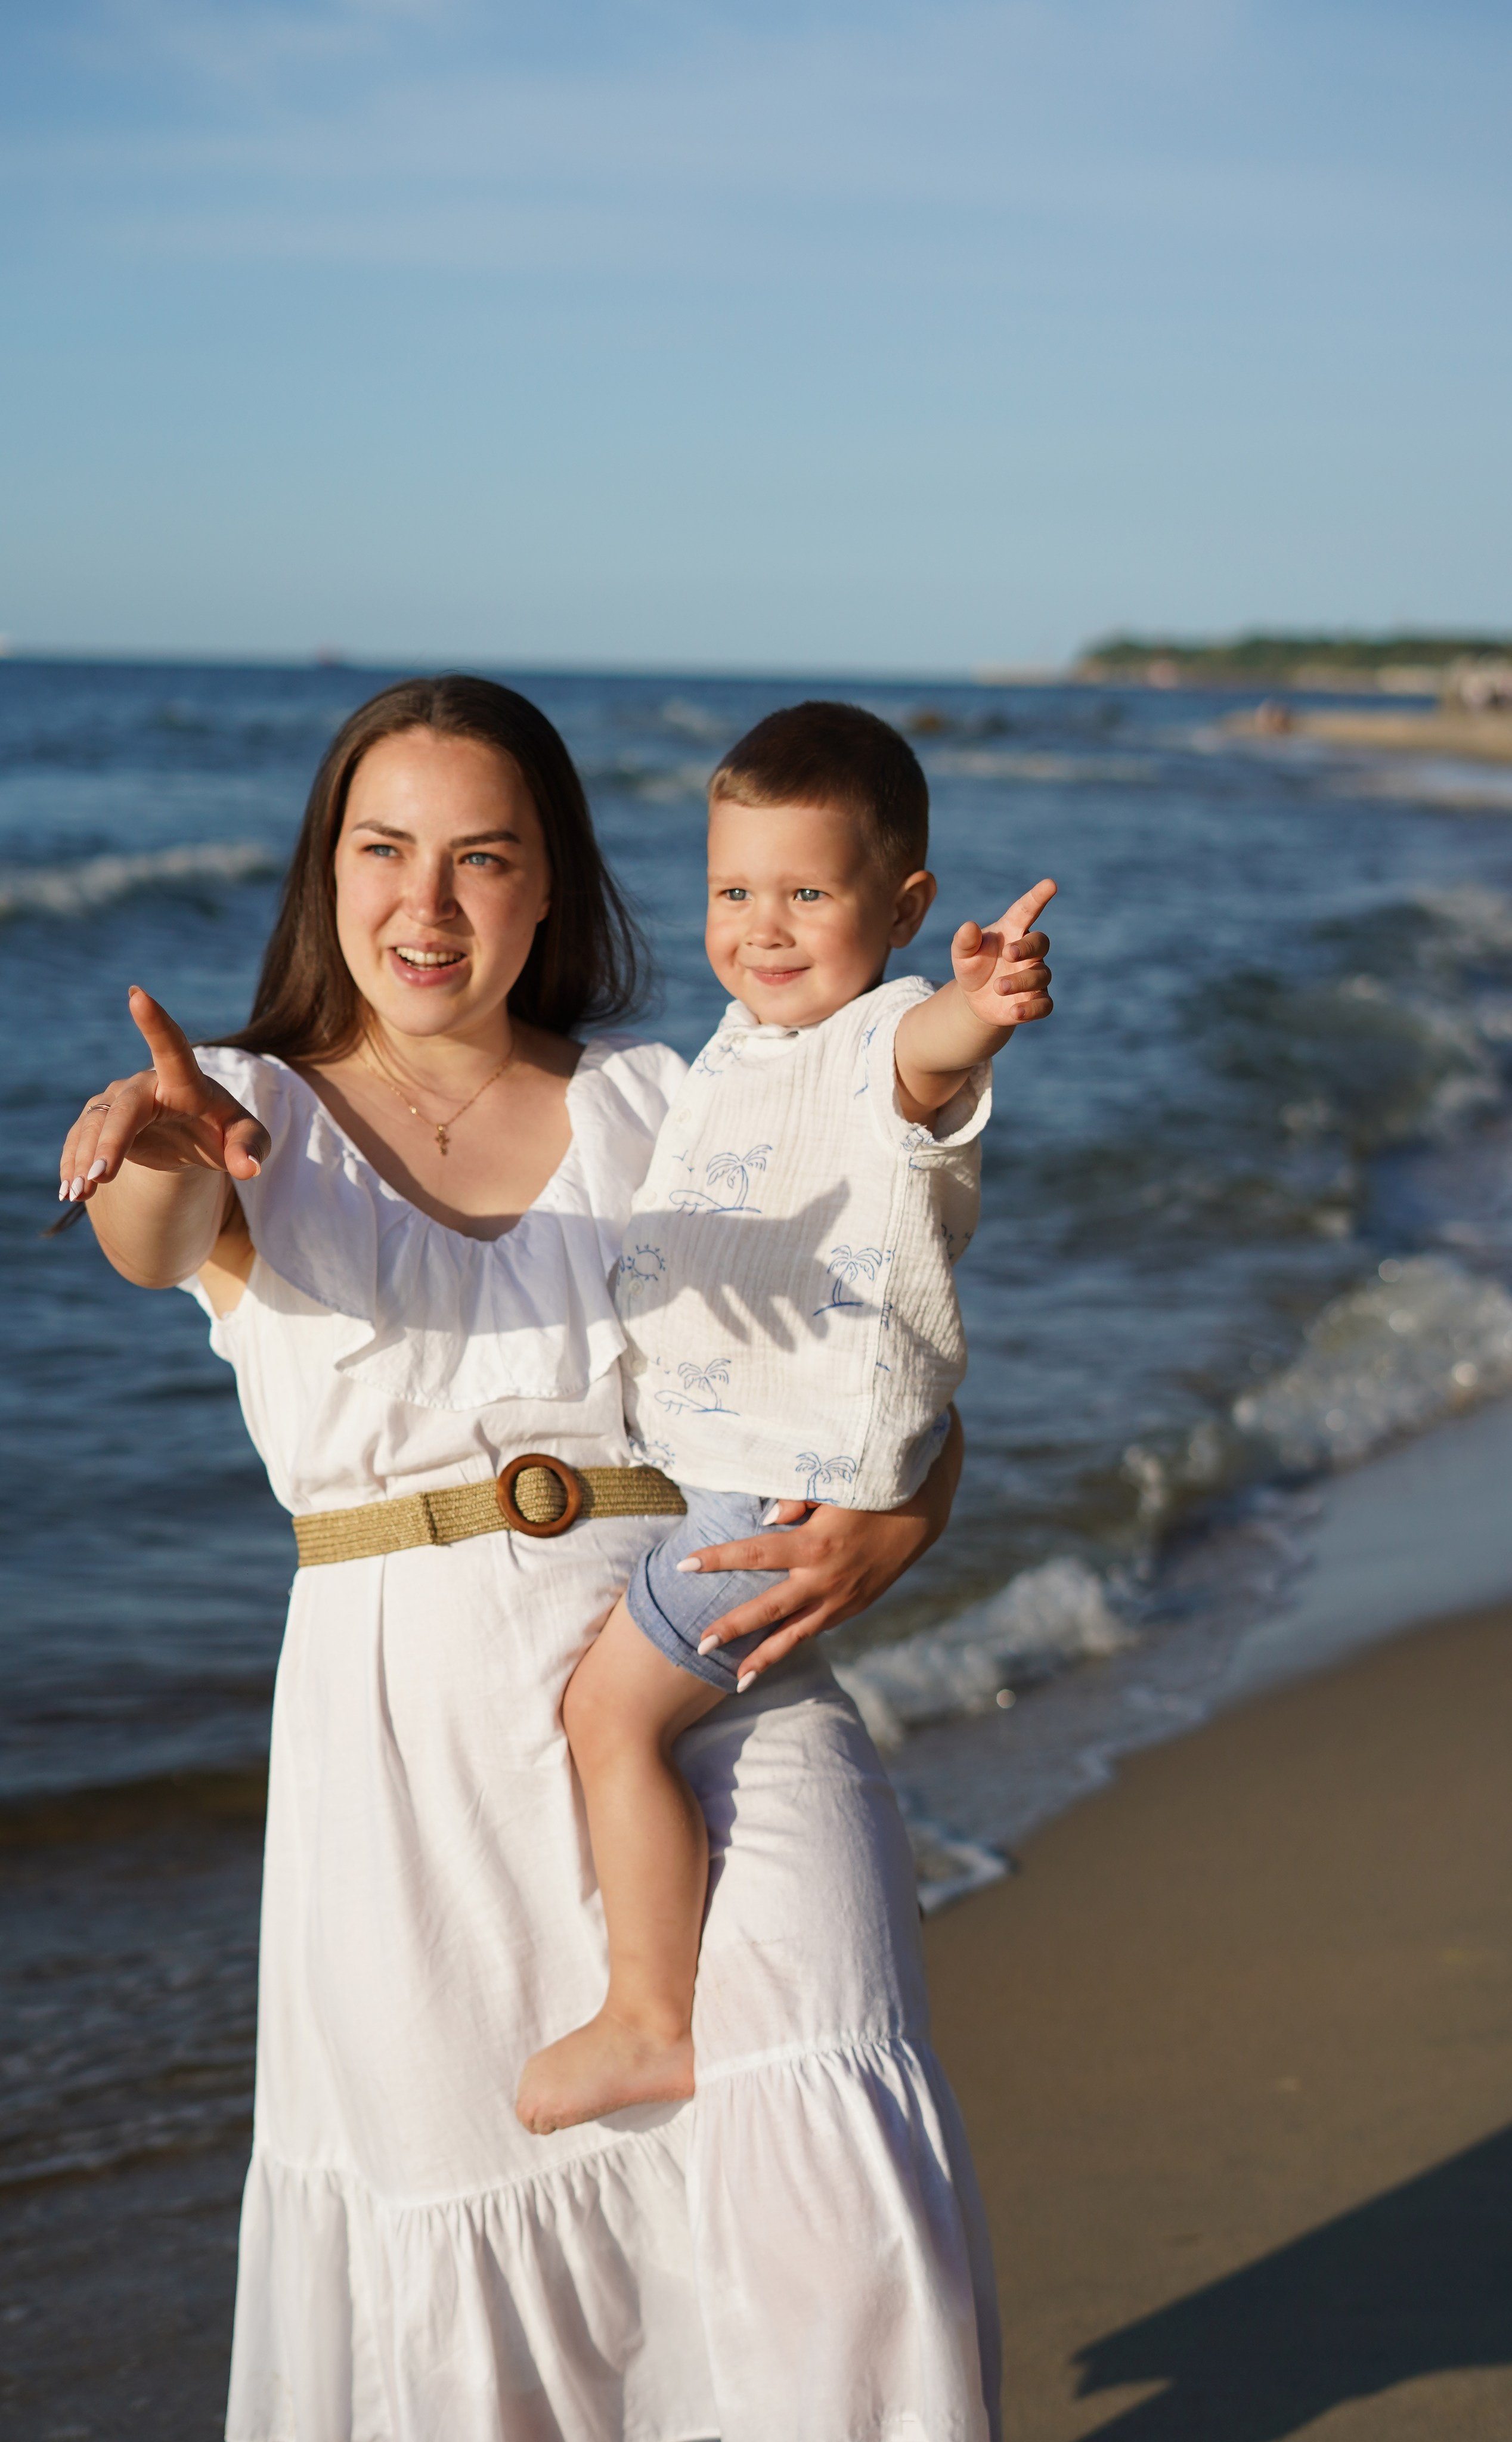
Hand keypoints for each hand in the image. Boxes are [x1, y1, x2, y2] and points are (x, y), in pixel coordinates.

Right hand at [58, 986, 268, 1207]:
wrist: (193, 1136)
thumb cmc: (222, 1129)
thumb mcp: (245, 1137)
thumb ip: (251, 1147)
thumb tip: (249, 1169)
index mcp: (186, 1080)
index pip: (172, 1047)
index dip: (156, 1022)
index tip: (138, 995)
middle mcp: (146, 1085)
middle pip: (124, 1108)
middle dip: (111, 1141)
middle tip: (101, 1177)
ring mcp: (118, 1101)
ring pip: (95, 1125)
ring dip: (85, 1159)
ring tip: (80, 1193)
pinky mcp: (99, 1119)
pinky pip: (80, 1138)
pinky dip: (72, 1163)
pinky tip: (68, 1190)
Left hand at [686, 1411, 963, 1683]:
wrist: (922, 1514)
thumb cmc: (870, 1491)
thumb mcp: (832, 1488)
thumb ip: (795, 1503)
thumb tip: (763, 1521)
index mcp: (815, 1543)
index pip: (754, 1552)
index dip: (717, 1559)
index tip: (684, 1565)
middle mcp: (825, 1578)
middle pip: (769, 1609)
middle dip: (733, 1628)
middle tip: (700, 1645)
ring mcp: (841, 1599)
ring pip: (795, 1635)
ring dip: (764, 1658)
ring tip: (736, 1679)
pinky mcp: (853, 1608)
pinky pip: (817, 1629)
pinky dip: (794, 1643)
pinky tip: (772, 1656)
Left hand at [950, 875, 1055, 1029]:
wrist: (975, 1000)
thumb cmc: (973, 966)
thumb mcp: (963, 954)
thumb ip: (964, 940)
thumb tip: (969, 926)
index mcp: (1012, 932)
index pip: (1027, 910)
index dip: (1038, 897)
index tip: (1050, 884)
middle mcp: (1028, 952)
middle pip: (1041, 942)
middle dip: (1028, 946)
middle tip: (1009, 953)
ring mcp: (1034, 976)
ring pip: (1041, 975)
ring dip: (1021, 981)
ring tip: (998, 987)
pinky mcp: (1036, 1000)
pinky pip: (1044, 1004)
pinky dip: (1032, 1008)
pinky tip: (1015, 1011)